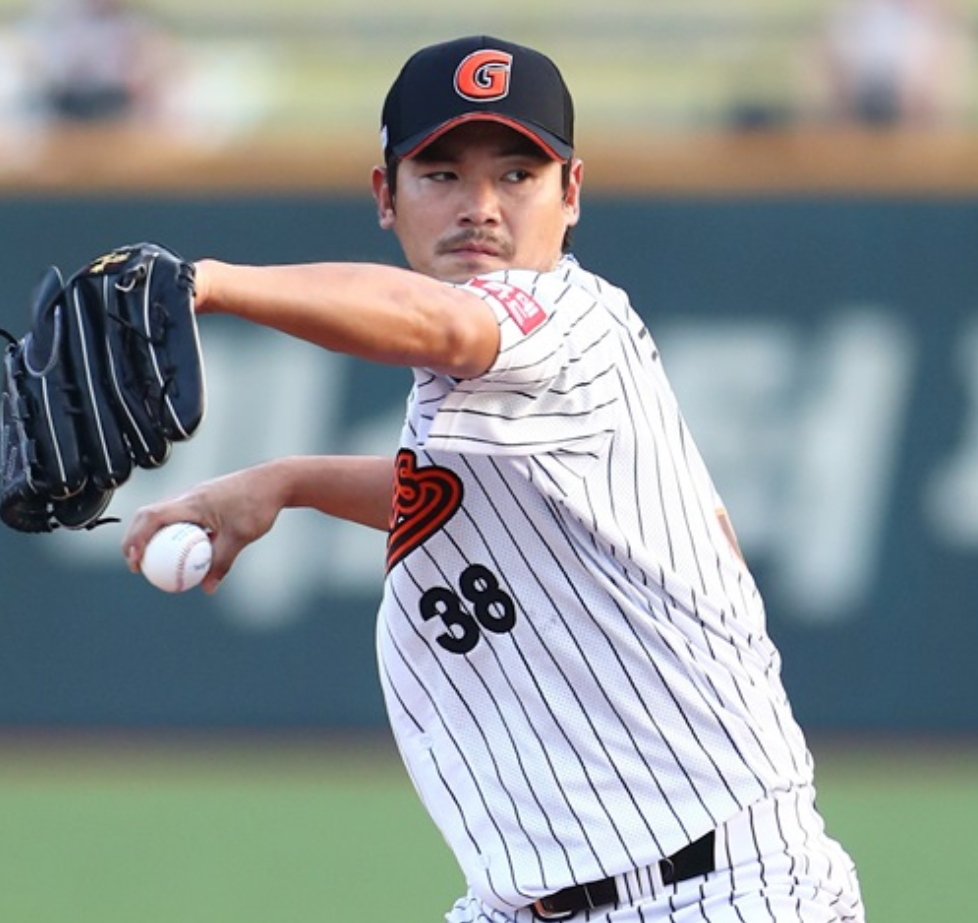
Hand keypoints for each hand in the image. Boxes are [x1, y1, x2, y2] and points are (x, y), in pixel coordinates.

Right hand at [122, 465, 285, 593]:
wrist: (274, 481)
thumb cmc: (258, 504)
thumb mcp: (240, 537)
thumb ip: (221, 563)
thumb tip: (207, 588)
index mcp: (192, 502)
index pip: (152, 517)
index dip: (136, 539)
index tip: (135, 561)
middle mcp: (188, 496)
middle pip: (148, 514)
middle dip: (135, 538)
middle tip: (136, 564)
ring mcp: (194, 496)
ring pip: (162, 514)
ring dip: (151, 534)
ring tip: (151, 560)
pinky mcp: (202, 499)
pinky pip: (178, 516)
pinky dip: (171, 531)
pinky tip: (180, 550)